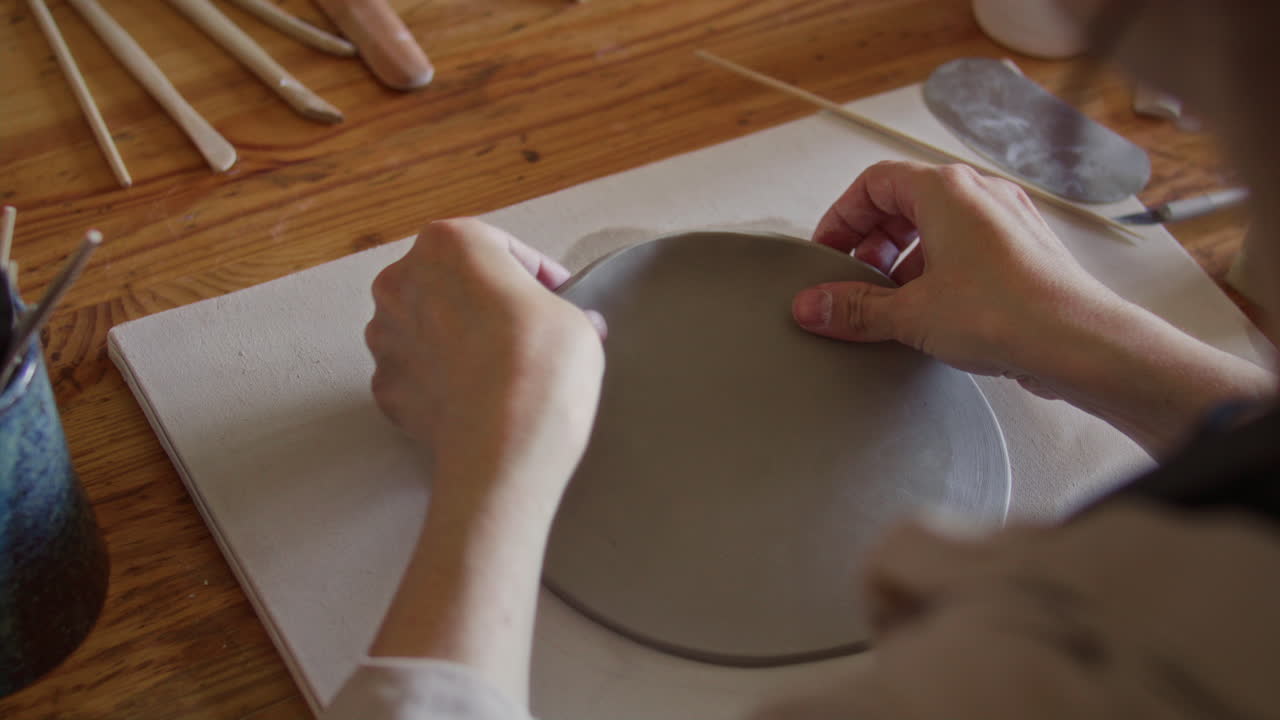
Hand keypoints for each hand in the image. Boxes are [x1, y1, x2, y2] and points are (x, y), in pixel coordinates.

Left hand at [366, 218, 604, 505]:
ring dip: (457, 340)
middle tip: (526, 332)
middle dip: (484, 303)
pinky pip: (417, 375)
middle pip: (451, 284)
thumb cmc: (542, 362)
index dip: (535, 274)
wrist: (505, 442)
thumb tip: (578, 324)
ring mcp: (385, 339)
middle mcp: (401, 282)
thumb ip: (561, 310)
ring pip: (426, 328)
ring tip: (498, 369)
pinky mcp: (384, 389)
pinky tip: (474, 398)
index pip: (499, 247)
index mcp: (446, 244)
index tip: (558, 298)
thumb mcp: (575, 317)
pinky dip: (440, 382)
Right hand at [792, 161, 1272, 453]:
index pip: (874, 183)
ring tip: (891, 305)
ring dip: (904, 260)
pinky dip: (939, 271)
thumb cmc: (1005, 312)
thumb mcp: (911, 312)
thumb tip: (811, 306)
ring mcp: (1007, 221)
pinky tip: (932, 313)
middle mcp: (980, 194)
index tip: (826, 255)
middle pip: (905, 202)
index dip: (842, 217)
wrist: (1080, 343)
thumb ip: (855, 307)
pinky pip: (967, 249)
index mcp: (946, 190)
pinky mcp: (1024, 251)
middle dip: (872, 243)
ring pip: (939, 227)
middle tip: (854, 283)